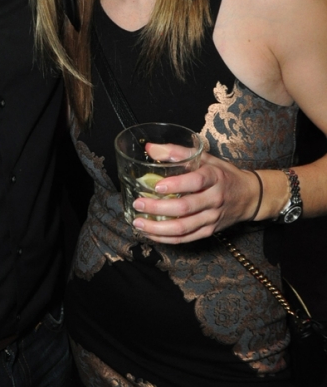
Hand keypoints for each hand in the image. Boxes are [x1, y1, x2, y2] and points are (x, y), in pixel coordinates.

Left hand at [130, 152, 259, 242]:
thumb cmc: (223, 174)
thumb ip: (177, 152)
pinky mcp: (208, 231)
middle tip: (138, 204)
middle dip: (158, 208)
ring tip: (137, 223)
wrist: (249, 196)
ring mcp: (212, 218)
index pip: (195, 182)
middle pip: (185, 208)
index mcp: (214, 177)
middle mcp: (214, 199)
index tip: (156, 186)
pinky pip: (185, 239)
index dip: (176, 185)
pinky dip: (165, 238)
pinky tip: (150, 234)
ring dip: (158, 228)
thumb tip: (150, 148)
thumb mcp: (205, 158)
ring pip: (183, 228)